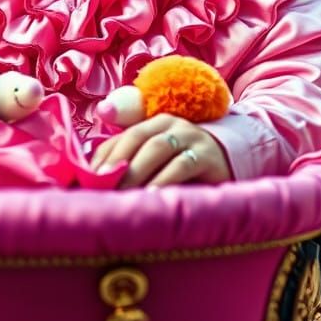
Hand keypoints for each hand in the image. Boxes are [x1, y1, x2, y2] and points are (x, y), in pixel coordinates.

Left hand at [91, 114, 232, 187]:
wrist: (231, 159)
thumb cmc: (184, 165)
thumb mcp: (157, 163)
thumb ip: (131, 163)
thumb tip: (94, 179)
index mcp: (152, 123)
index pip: (122, 136)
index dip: (105, 156)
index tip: (89, 178)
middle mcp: (170, 125)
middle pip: (137, 137)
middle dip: (118, 162)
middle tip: (102, 186)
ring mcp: (190, 137)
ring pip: (158, 148)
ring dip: (138, 170)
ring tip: (123, 193)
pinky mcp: (207, 155)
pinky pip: (182, 165)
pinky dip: (165, 180)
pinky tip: (153, 196)